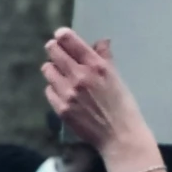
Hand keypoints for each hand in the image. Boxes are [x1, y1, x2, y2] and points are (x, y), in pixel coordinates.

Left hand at [42, 29, 143, 155]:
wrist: (120, 136)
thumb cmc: (123, 106)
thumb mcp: (116, 78)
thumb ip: (105, 58)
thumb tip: (101, 41)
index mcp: (96, 66)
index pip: (70, 41)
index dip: (62, 35)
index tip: (61, 35)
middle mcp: (79, 76)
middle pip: (54, 52)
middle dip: (54, 49)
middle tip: (56, 51)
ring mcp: (68, 93)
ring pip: (48, 70)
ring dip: (53, 69)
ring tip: (60, 73)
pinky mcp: (61, 108)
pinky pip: (49, 90)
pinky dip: (54, 88)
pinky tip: (64, 92)